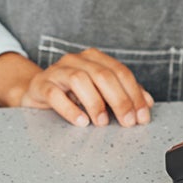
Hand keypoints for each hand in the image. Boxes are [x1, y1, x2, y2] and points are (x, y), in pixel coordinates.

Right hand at [0, 49, 152, 126]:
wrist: (35, 91)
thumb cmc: (71, 92)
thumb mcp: (99, 92)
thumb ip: (122, 94)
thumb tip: (147, 104)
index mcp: (94, 58)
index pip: (120, 72)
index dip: (134, 94)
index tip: (142, 116)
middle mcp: (76, 60)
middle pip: (103, 75)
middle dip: (119, 100)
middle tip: (127, 122)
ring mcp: (57, 71)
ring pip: (80, 80)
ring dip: (95, 103)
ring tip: (102, 123)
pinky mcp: (41, 85)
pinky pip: (55, 94)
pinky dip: (70, 109)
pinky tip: (81, 121)